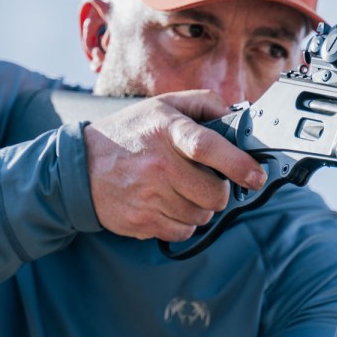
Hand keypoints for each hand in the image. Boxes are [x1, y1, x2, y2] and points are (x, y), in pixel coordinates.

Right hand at [82, 90, 265, 240]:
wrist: (79, 167)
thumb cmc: (130, 133)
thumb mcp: (163, 106)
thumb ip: (204, 104)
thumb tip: (239, 117)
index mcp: (167, 130)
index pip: (208, 147)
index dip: (238, 163)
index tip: (256, 176)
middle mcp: (159, 164)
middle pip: (214, 193)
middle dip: (219, 191)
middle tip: (205, 181)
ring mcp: (149, 195)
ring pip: (201, 215)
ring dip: (200, 207)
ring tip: (180, 190)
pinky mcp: (142, 221)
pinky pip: (183, 231)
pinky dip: (183, 223)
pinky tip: (167, 204)